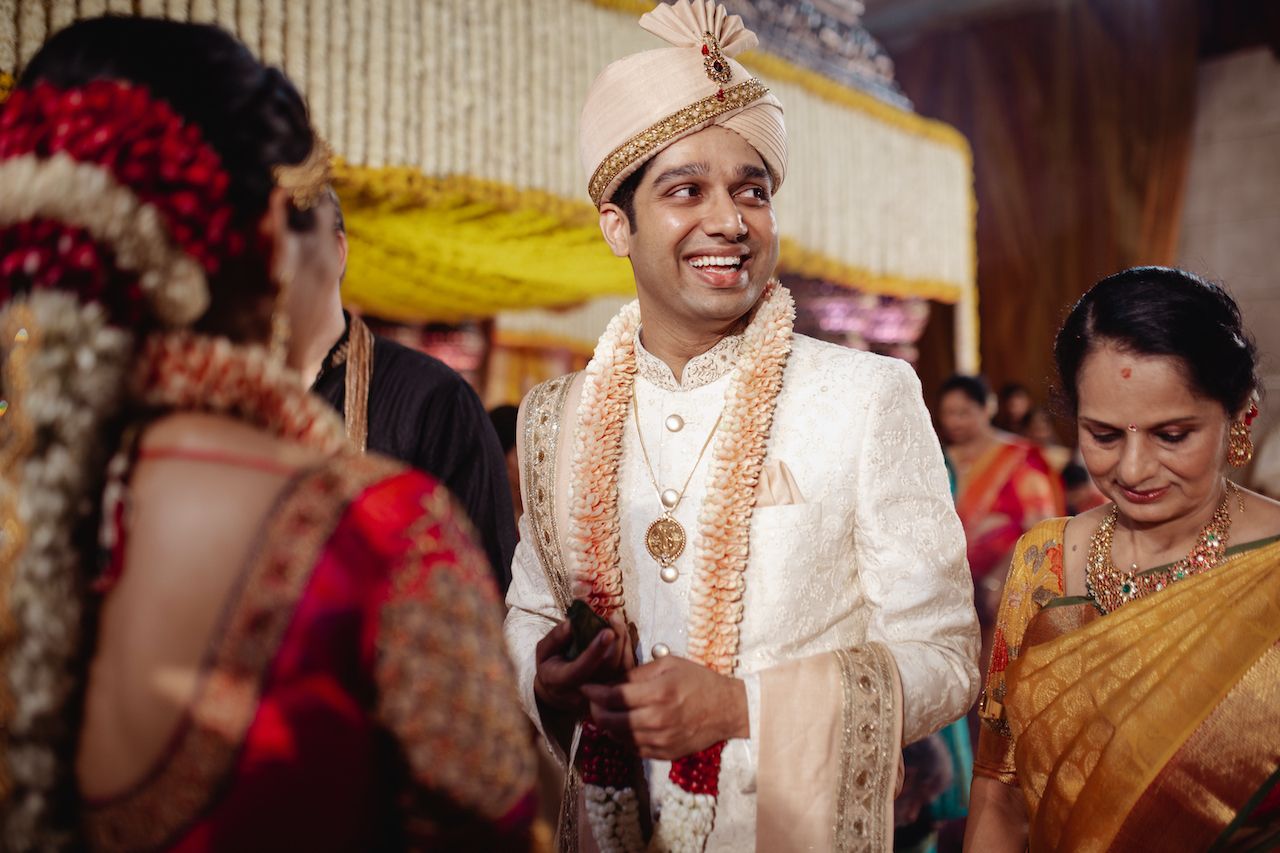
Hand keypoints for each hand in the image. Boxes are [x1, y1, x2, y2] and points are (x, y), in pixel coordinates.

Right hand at [533, 614, 633, 713]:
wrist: (556, 692)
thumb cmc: (549, 668)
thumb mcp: (543, 652)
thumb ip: (555, 638)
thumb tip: (572, 623)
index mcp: (561, 682)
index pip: (580, 669)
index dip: (594, 652)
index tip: (607, 632)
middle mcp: (584, 691)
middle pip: (607, 669)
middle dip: (616, 641)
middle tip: (614, 617)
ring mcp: (601, 693)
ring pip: (620, 670)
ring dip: (623, 642)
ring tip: (617, 620)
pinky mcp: (614, 688)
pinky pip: (626, 669)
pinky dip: (627, 648)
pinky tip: (621, 631)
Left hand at [581, 655, 747, 759]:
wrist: (726, 709)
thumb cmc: (698, 681)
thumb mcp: (669, 665)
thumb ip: (638, 673)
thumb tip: (611, 681)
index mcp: (658, 693)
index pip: (613, 697)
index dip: (593, 692)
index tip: (585, 686)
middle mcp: (657, 720)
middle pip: (610, 720)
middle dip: (595, 710)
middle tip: (592, 701)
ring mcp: (660, 740)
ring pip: (618, 737)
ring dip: (607, 724)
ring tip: (605, 712)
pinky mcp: (663, 753)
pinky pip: (632, 748)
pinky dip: (622, 737)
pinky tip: (623, 724)